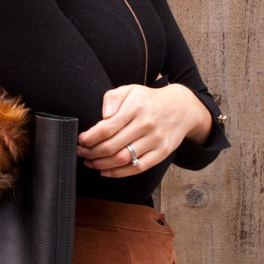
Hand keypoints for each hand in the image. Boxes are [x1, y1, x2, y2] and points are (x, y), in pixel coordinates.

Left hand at [76, 83, 211, 177]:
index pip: (107, 128)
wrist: (182, 108)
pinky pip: (137, 168)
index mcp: (136, 107)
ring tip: (90, 162)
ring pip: (123, 159)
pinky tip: (105, 171)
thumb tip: (103, 117)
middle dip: (91, 152)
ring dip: (101, 164)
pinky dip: (118, 173)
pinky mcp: (162, 153)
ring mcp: (155, 140)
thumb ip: (112, 98)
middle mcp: (146, 124)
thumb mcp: (130, 90)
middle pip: (112, 146)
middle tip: (81, 152)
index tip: (81, 140)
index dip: (90, 137)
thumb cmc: (149, 100)